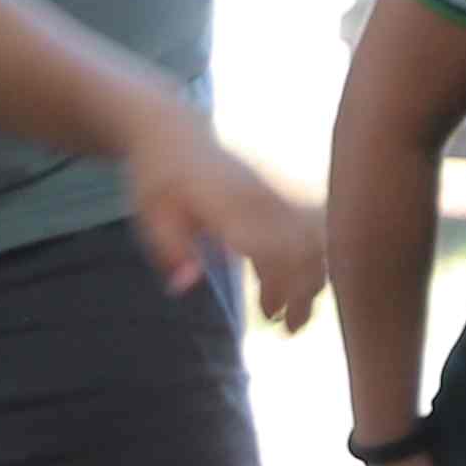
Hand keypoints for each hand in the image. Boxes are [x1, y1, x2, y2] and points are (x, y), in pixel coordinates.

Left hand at [129, 119, 327, 328]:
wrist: (175, 134)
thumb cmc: (159, 180)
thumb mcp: (149, 215)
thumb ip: (169, 249)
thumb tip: (185, 287)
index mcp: (229, 205)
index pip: (273, 249)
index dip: (280, 287)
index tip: (268, 318)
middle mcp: (262, 199)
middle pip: (304, 249)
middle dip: (304, 294)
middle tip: (289, 331)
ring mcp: (276, 195)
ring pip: (315, 240)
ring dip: (313, 280)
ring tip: (296, 315)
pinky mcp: (282, 196)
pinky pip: (312, 229)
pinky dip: (312, 260)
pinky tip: (298, 284)